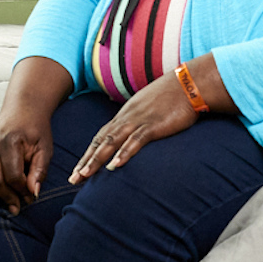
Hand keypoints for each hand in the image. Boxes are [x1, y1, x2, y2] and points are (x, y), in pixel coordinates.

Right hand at [0, 102, 56, 210]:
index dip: (22, 191)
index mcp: (10, 141)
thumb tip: (33, 192)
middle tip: (16, 208)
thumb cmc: (36, 131)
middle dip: (6, 196)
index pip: (13, 175)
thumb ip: (40, 170)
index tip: (30, 199)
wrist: (22, 110)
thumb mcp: (45, 148)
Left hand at [71, 75, 201, 179]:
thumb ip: (139, 121)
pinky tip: (115, 165)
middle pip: (100, 141)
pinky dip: (124, 153)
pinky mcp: (153, 125)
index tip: (78, 170)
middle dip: (86, 161)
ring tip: (84, 175)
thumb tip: (133, 134)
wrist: (188, 82)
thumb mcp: (149, 108)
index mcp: (125, 115)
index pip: (101, 137)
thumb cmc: (172, 96)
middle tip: (73, 179)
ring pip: (112, 141)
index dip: (88, 154)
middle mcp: (126, 118)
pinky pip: (136, 140)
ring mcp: (139, 121)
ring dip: (97, 159)